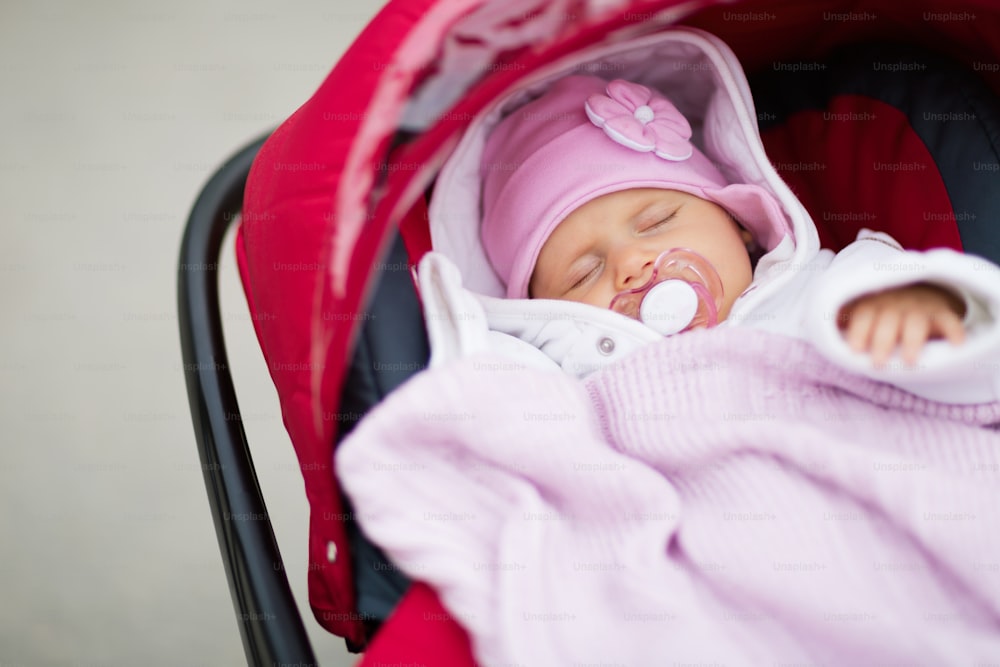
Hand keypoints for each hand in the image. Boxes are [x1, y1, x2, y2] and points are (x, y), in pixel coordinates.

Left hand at [837, 283, 965, 366]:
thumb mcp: (862, 312)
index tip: (853, 350)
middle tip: (877, 364)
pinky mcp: (942, 313)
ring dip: (912, 341)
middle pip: (887, 320)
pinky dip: (954, 331)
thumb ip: (843, 322)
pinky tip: (956, 345)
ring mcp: (920, 307)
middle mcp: (895, 304)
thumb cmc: (882, 312)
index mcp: (872, 304)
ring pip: (916, 321)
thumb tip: (814, 329)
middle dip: (881, 341)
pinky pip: (950, 320)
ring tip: (910, 362)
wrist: (918, 292)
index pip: (863, 315)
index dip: (858, 331)